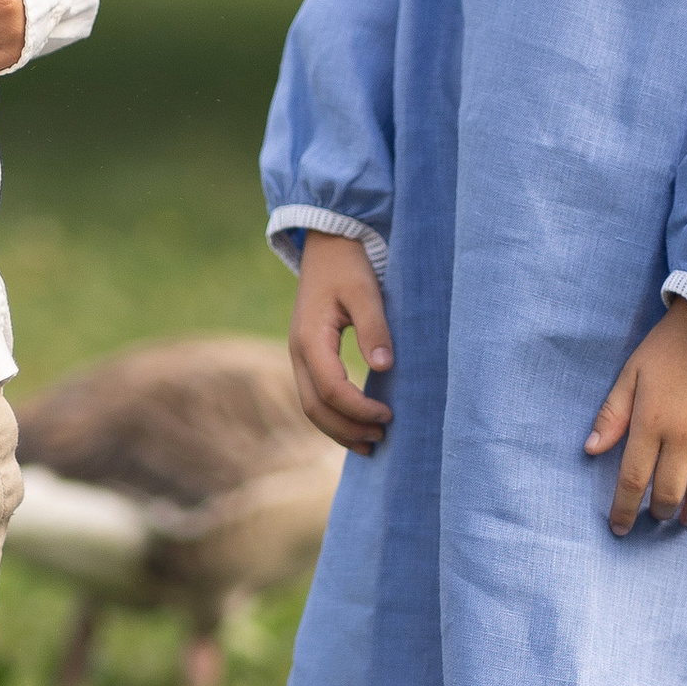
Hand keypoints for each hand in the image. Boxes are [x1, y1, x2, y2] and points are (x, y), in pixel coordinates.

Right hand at [289, 230, 393, 453]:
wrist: (327, 242)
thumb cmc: (349, 264)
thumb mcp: (366, 291)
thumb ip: (375, 329)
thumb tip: (385, 368)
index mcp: (310, 339)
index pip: (333, 390)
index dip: (360, 409)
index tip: (389, 415)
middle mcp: (297, 352)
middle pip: (315, 408)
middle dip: (347, 429)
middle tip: (381, 439)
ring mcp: (298, 355)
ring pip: (311, 405)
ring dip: (338, 429)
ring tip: (370, 443)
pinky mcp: (307, 354)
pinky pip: (314, 394)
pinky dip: (333, 415)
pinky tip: (354, 423)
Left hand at [587, 298, 686, 532]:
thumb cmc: (669, 348)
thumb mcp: (631, 374)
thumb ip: (612, 414)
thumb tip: (592, 451)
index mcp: (650, 423)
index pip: (633, 480)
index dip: (624, 509)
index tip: (619, 528)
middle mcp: (682, 436)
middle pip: (669, 492)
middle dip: (659, 513)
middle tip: (655, 517)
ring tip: (686, 520)